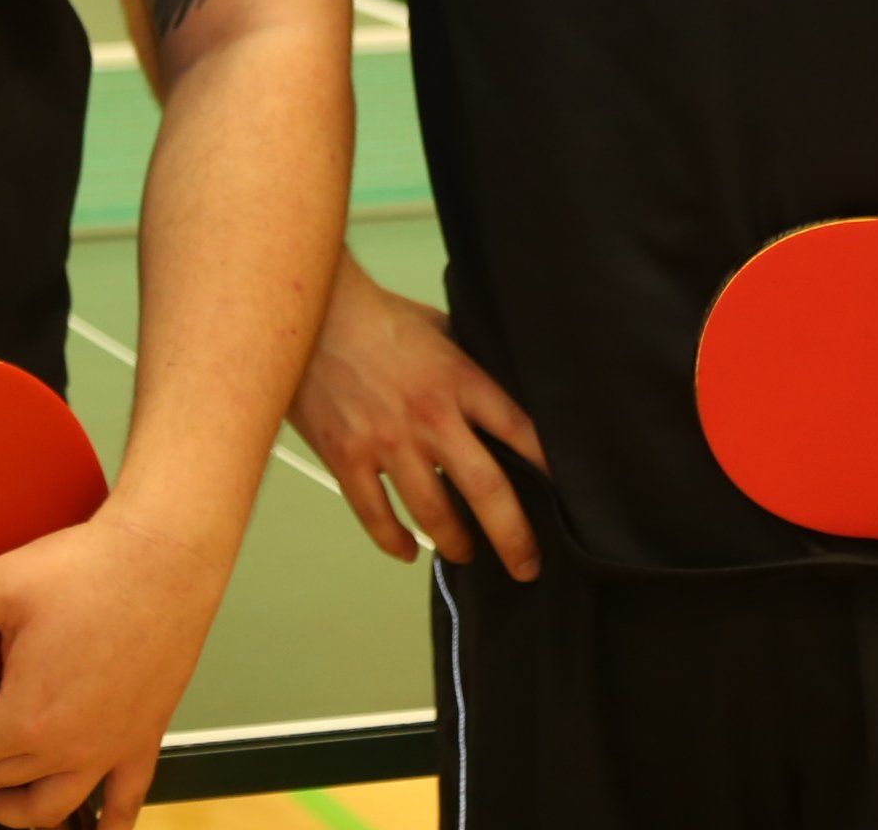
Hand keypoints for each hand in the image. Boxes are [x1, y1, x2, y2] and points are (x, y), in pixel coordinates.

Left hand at [0, 501, 228, 826]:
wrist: (164, 557)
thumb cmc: (90, 568)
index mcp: (26, 717)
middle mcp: (68, 747)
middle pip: (0, 781)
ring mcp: (110, 749)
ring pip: (51, 809)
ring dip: (16, 813)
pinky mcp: (144, 739)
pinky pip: (125, 804)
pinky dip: (108, 825)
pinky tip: (99, 829)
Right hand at [287, 263, 546, 578]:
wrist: (311, 312)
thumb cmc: (375, 316)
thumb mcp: (439, 329)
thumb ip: (467, 364)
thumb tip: (496, 387)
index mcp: (460, 381)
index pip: (521, 433)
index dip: (550, 468)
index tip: (567, 496)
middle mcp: (431, 418)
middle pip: (487, 490)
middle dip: (513, 537)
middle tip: (526, 565)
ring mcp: (388, 441)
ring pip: (433, 513)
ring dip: (454, 542)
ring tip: (463, 553)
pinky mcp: (347, 457)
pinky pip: (376, 516)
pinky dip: (394, 540)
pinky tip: (407, 550)